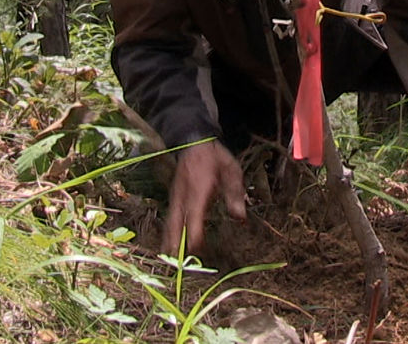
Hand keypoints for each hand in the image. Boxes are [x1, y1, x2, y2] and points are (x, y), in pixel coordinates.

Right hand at [163, 140, 246, 255]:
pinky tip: (168, 243)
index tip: (197, 250)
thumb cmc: (215, 158)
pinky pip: (170, 217)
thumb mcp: (231, 171)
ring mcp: (175, 196)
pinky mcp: (174, 197)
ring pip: (170, 222)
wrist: (193, 142)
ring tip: (167, 260)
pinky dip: (168, 231)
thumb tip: (240, 219)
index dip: (194, 234)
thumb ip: (235, 194)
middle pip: (176, 224)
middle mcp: (183, 196)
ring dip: (168, 241)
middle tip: (176, 265)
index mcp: (198, 190)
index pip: (194, 217)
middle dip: (175, 244)